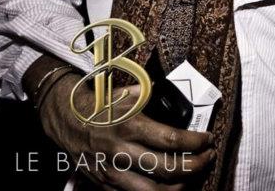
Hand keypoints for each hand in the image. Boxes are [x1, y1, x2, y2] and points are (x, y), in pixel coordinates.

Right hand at [39, 73, 215, 189]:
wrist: (66, 118)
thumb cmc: (102, 104)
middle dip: (196, 166)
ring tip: (191, 176)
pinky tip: (168, 186)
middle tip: (208, 158)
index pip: (173, 140)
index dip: (196, 143)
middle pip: (168, 170)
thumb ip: (155, 97)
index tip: (208, 139)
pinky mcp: (104, 184)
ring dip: (179, 186)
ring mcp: (112, 171)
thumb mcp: (130, 93)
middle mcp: (122, 151)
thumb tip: (181, 101)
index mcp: (131, 126)